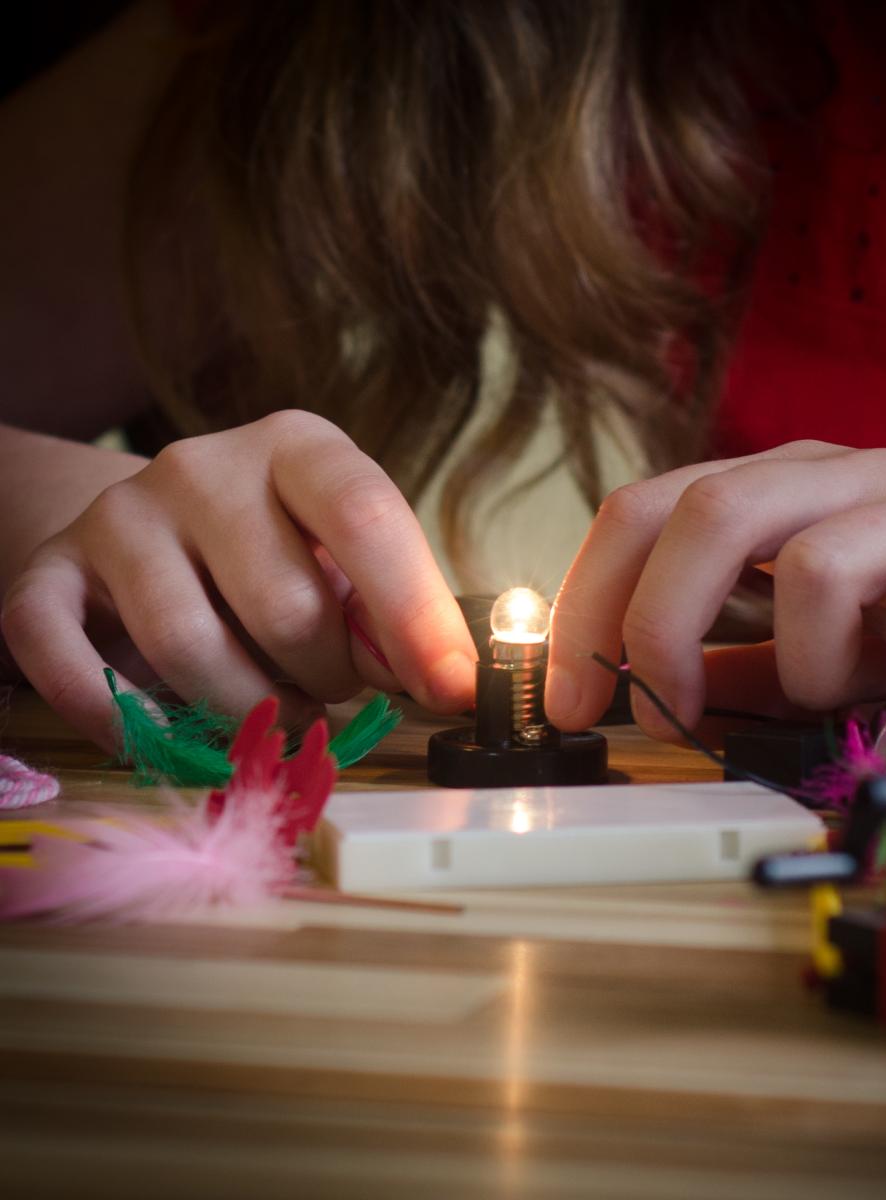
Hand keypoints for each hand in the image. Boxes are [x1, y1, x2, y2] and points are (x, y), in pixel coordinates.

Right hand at [1, 411, 476, 747]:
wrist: (160, 532)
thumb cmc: (281, 555)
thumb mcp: (349, 564)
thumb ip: (391, 614)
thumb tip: (444, 678)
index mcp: (298, 448)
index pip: (365, 516)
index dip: (415, 614)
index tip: (450, 689)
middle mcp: (202, 466)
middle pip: (282, 604)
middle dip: (328, 677)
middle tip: (334, 688)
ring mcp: (120, 515)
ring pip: (190, 647)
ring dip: (247, 708)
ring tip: (275, 706)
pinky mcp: (49, 571)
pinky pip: (66, 660)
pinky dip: (121, 719)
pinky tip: (165, 738)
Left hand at [546, 441, 885, 738]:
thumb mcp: (812, 645)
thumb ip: (732, 660)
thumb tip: (638, 692)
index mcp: (782, 485)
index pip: (645, 509)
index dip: (587, 601)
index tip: (566, 693)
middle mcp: (845, 474)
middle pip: (708, 512)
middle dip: (660, 626)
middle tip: (669, 711)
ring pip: (815, 567)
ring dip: (810, 666)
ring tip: (849, 688)